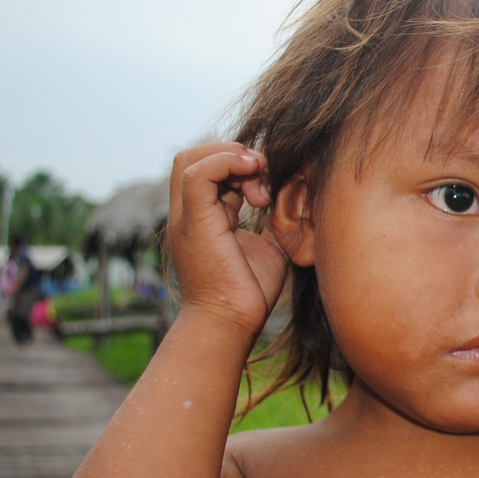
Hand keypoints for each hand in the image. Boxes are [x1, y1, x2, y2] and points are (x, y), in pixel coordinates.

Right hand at [165, 142, 289, 338]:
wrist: (231, 323)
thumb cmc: (249, 292)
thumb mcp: (267, 245)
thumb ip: (271, 219)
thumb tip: (292, 197)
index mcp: (203, 216)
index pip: (208, 168)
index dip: (236, 160)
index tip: (268, 181)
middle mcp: (188, 213)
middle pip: (195, 156)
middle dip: (233, 154)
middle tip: (265, 177)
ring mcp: (186, 216)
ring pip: (192, 159)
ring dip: (233, 159)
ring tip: (261, 189)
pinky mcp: (194, 222)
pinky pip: (199, 174)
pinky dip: (227, 163)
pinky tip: (255, 180)